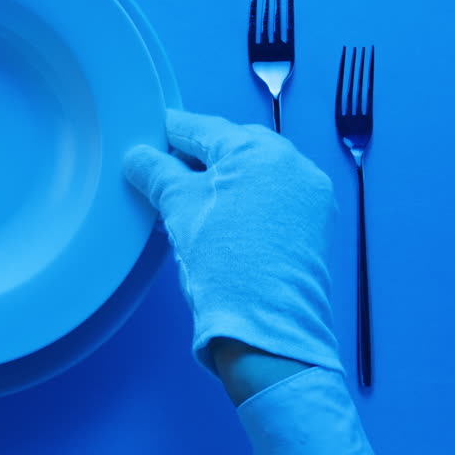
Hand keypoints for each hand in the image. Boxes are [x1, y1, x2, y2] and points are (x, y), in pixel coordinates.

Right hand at [124, 109, 341, 375]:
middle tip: (164, 181)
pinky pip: (272, 199)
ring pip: (253, 175)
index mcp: (257, 147)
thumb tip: (138, 155)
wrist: (265, 326)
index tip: (146, 142)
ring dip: (221, 183)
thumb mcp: (177, 207)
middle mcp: (292, 161)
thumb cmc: (220, 257)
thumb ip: (155, 171)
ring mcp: (310, 194)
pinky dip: (245, 203)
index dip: (167, 134)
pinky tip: (222, 223)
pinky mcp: (316, 224)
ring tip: (189, 207)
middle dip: (196, 161)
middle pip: (231, 148)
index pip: (200, 127)